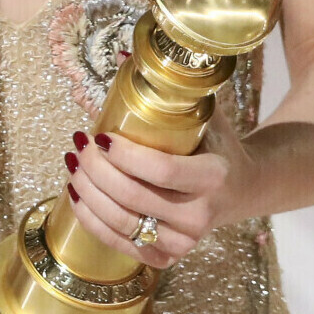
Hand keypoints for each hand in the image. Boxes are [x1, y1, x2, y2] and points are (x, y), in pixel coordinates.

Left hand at [64, 109, 255, 268]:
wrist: (240, 189)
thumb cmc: (215, 146)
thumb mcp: (204, 116)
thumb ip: (170, 91)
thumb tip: (121, 55)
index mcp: (213, 177)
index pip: (161, 170)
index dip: (124, 155)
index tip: (98, 136)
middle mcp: (201, 215)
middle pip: (133, 196)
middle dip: (96, 170)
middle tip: (78, 146)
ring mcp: (184, 241)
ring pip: (121, 222)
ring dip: (87, 193)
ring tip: (73, 166)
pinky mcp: (166, 257)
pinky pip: (119, 243)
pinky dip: (92, 220)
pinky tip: (77, 196)